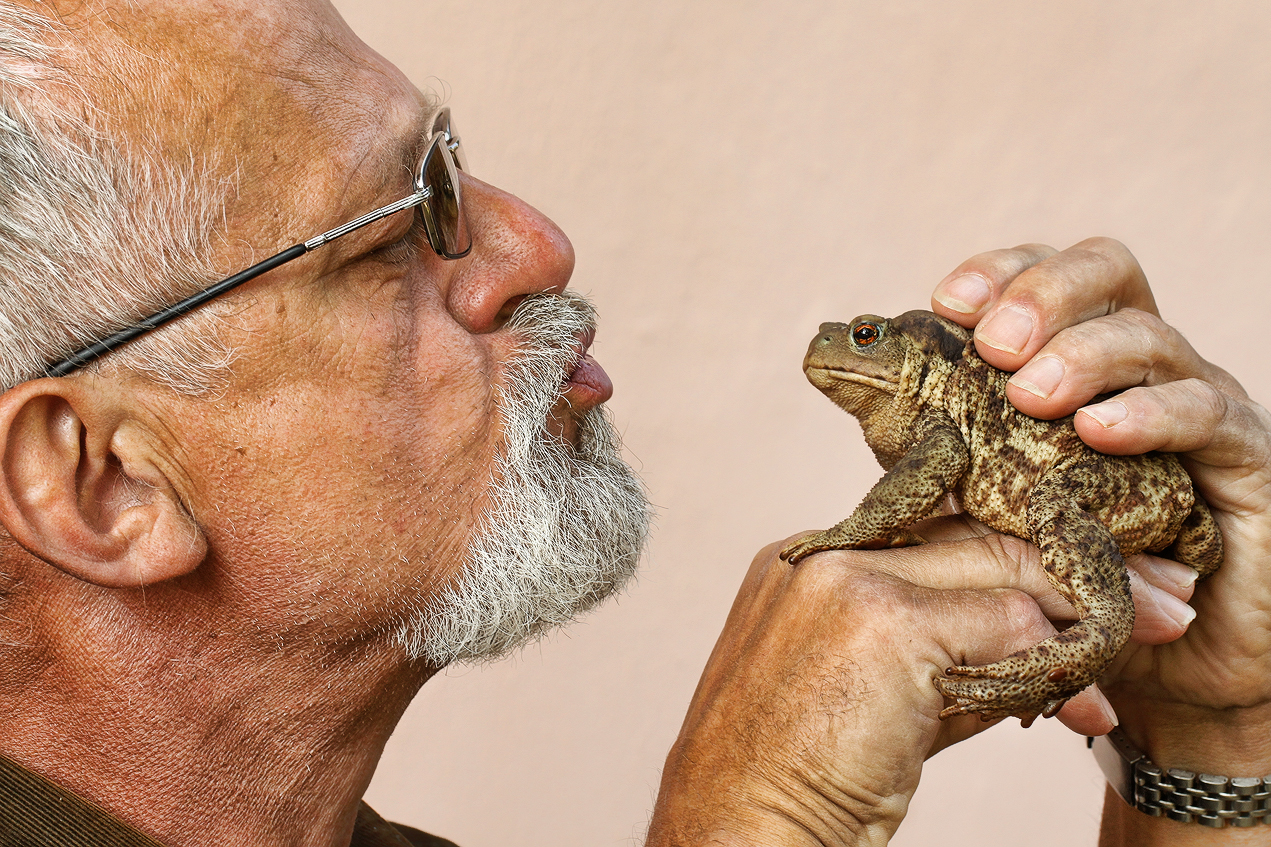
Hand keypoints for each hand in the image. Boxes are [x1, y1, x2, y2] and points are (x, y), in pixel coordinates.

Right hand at [647, 519, 1193, 846]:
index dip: (1016, 554)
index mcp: (804, 560)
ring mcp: (848, 580)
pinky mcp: (885, 620)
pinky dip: (1051, 665)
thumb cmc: (796, 780)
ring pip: (999, 574)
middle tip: (1153, 599)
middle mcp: (821, 554)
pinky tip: (1079, 700)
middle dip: (1069, 572)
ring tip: (1127, 651)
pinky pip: (1005, 625)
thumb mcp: (871, 697)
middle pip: (973, 541)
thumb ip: (949, 652)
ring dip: (1071, 620)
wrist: (737, 829)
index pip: (935, 532)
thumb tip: (1046, 638)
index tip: (1077, 574)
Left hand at [932, 238, 1270, 797]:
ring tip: (1031, 393)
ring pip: (1153, 338)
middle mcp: (1141, 366)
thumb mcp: (982, 505)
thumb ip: (933, 448)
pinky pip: (1206, 414)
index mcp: (1078, 359)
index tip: (946, 303)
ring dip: (1085, 355)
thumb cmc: (1068, 575)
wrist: (1167, 667)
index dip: (1000, 274)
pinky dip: (1150, 413)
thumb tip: (850, 391)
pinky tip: (1100, 430)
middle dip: (1045, 295)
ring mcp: (1199, 404)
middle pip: (1108, 273)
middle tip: (993, 344)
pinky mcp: (1245, 461)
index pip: (1044, 275)